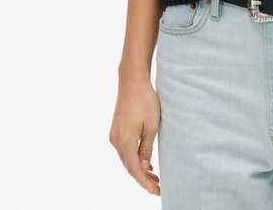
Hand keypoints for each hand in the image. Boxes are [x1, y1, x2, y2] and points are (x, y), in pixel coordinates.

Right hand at [109, 79, 160, 195]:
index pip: (135, 170)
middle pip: (129, 167)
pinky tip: (145, 162)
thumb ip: (147, 148)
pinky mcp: (116, 130)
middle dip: (143, 178)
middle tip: (158, 186)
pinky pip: (125, 150)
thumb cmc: (145, 100)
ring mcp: (114, 135)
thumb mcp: (151, 126)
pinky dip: (134, 158)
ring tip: (154, 176)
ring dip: (139, 168)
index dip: (145, 183)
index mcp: (125, 141)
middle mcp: (116, 141)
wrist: (132, 81)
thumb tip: (143, 168)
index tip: (157, 191)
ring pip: (127, 159)